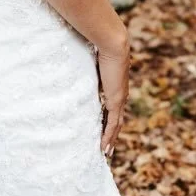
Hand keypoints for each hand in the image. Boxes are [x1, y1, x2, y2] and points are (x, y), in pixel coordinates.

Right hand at [96, 31, 129, 158]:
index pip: (113, 107)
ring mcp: (119, 99)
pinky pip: (112, 123)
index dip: (109, 120)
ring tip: (106, 152)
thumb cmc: (101, 46)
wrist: (113, 43)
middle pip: (116, 120)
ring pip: (116, 125)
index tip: (104, 129)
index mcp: (116, 86)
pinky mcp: (116, 101)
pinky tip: (104, 147)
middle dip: (112, 134)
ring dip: (111, 139)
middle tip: (107, 148)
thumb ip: (86, 65)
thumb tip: (76, 60)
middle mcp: (120, 95)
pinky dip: (108, 136)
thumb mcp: (92, 60)